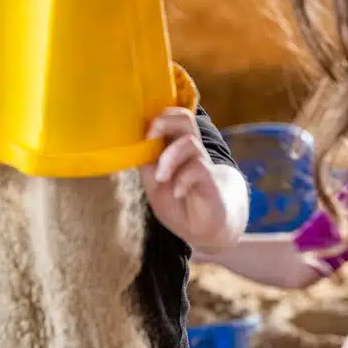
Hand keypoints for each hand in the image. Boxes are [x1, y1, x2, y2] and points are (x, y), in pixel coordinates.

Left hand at [142, 108, 227, 248]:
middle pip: (184, 118)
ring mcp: (202, 164)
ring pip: (189, 142)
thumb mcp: (155, 186)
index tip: (142, 132)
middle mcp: (190, 152)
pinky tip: (178, 193)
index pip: (170, 119)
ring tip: (161, 178)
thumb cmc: (180, 205)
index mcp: (174, 149)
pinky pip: (198, 168)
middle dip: (164, 122)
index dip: (155, 118)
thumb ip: (147, 166)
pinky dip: (183, 180)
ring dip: (170, 158)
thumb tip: (136, 147)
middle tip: (150, 137)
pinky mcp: (211, 180)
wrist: (206, 229)